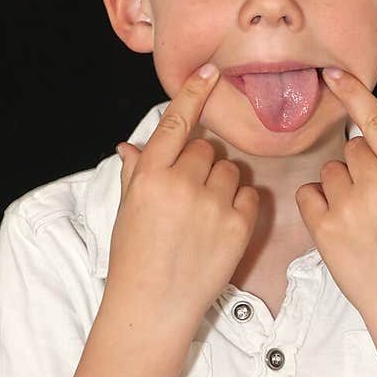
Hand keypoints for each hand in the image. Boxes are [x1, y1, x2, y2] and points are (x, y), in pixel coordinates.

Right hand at [106, 64, 259, 325]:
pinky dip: (240, 206)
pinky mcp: (238, 227)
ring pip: (231, 170)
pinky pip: (249, 196)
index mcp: (149, 176)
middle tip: (188, 197)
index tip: (210, 70)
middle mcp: (181, 185)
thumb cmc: (135, 258)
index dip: (194, 93)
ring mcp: (212, 206)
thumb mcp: (126, 211)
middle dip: (201, 165)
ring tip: (202, 216)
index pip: (176, 122)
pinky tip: (220, 227)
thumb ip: (135, 174)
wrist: (153, 307)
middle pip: (207, 149)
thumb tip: (130, 147)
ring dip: (222, 185)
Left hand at [294, 68, 376, 324]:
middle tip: (376, 198)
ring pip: (329, 172)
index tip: (333, 74)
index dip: (353, 93)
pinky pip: (308, 195)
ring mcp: (348, 208)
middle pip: (352, 150)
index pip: (376, 121)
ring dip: (339, 185)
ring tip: (360, 215)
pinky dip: (317, 202)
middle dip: (361, 166)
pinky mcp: (324, 231)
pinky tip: (337, 221)